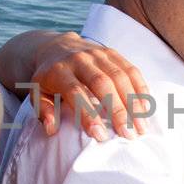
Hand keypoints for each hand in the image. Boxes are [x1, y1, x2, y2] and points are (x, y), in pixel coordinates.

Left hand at [21, 33, 149, 140]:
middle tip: (129, 135)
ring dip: (134, 103)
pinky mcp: (113, 52)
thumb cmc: (48, 79)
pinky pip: (131, 69)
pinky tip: (146, 109)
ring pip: (120, 76)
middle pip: (102, 83)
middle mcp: (80, 59)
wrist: (55, 47)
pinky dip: (141, 89)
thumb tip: (51, 129)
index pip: (76, 93)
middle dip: (118, 110)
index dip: (89, 114)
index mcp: (59, 71)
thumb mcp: (37, 94)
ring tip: (141, 127)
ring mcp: (99, 53)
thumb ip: (43, 111)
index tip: (101, 136)